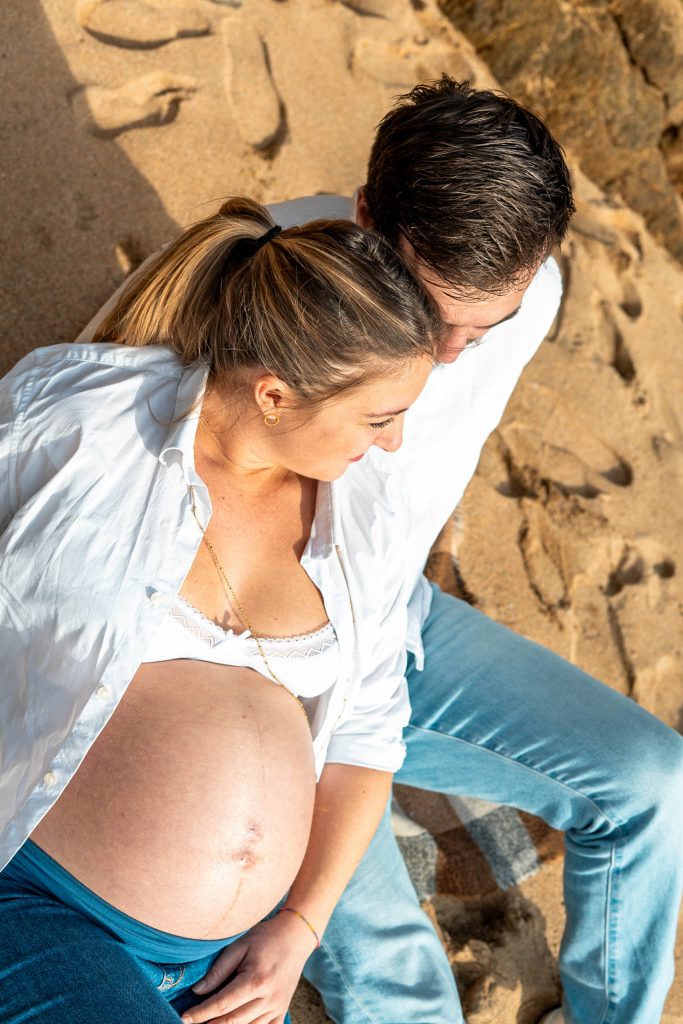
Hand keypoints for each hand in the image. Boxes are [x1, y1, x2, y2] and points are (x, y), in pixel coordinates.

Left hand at [180, 911, 317, 1023]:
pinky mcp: (281, 1012)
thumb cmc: (265, 937)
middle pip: (232, 1022)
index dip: (201, 1013)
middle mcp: (268, 998)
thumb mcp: (240, 946)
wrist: (296, 937)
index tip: (185, 1017)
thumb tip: (197, 991)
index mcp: (256, 980)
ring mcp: (277, 1008)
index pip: (222, 1004)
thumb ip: (218, 970)